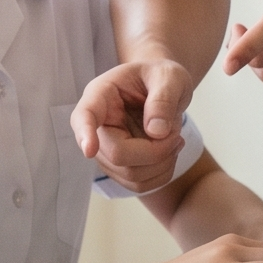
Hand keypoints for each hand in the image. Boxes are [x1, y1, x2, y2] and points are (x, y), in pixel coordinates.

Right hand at [71, 60, 190, 194]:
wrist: (162, 88)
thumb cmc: (161, 77)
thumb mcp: (170, 76)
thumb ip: (164, 98)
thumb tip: (156, 131)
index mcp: (101, 94)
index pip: (85, 115)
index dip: (85, 133)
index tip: (89, 149)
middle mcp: (97, 125)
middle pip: (116, 154)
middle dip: (155, 151)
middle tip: (177, 134)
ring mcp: (104, 149)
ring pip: (129, 175)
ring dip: (162, 164)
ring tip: (176, 139)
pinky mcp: (118, 167)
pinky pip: (139, 185)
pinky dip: (162, 174)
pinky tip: (170, 152)